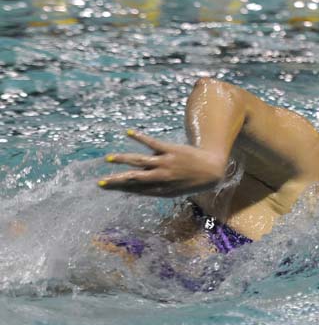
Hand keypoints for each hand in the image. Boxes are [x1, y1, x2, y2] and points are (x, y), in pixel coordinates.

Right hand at [98, 130, 228, 196]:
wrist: (212, 171)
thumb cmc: (191, 182)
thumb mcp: (173, 192)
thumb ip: (153, 190)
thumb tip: (134, 191)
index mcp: (161, 189)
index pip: (135, 189)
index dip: (119, 188)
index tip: (103, 186)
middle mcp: (161, 177)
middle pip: (134, 178)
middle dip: (116, 180)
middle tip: (100, 181)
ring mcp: (165, 163)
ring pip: (139, 161)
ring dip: (123, 159)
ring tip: (108, 158)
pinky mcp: (170, 150)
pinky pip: (152, 143)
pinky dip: (139, 137)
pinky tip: (128, 132)